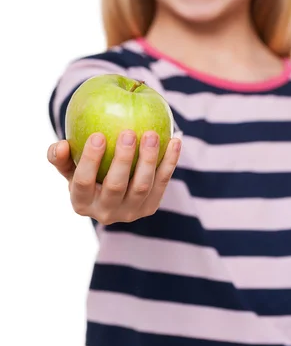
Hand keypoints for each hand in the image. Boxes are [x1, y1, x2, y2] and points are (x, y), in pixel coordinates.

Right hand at [47, 130, 180, 224]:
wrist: (114, 187)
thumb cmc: (87, 170)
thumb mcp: (70, 165)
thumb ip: (61, 156)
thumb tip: (60, 145)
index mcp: (81, 202)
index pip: (83, 182)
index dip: (90, 160)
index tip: (98, 135)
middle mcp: (106, 212)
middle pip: (116, 186)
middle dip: (123, 159)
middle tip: (128, 132)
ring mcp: (130, 212)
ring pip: (142, 186)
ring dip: (148, 159)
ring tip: (152, 134)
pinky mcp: (150, 207)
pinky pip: (163, 182)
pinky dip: (170, 161)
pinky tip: (175, 140)